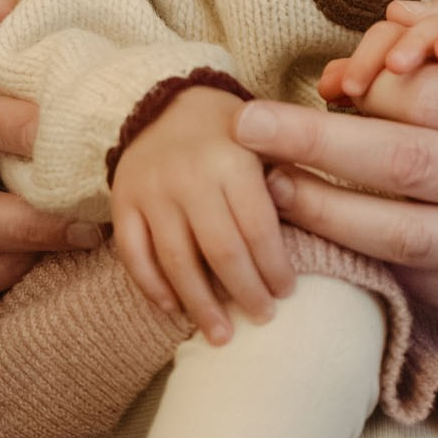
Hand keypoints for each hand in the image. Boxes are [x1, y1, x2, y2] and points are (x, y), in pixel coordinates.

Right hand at [111, 87, 295, 344]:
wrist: (166, 102)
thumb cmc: (230, 130)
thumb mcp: (264, 139)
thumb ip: (285, 177)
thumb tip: (316, 226)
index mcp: (233, 159)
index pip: (258, 227)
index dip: (274, 266)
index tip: (287, 292)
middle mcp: (190, 176)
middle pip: (220, 251)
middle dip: (245, 292)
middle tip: (262, 318)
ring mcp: (151, 191)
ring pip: (176, 261)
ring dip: (200, 305)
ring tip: (222, 335)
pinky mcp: (120, 201)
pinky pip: (133, 255)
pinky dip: (152, 287)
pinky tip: (173, 310)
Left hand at [238, 0, 437, 328]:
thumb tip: (393, 18)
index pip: (432, 97)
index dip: (371, 85)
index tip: (330, 79)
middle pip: (402, 163)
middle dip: (315, 143)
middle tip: (249, 125)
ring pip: (397, 234)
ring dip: (321, 210)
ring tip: (269, 186)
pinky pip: (413, 275)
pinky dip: (359, 253)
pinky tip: (317, 232)